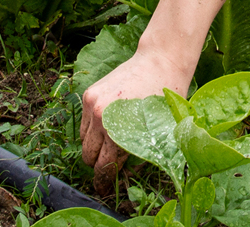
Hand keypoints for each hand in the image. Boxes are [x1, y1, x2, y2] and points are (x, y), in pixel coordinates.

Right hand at [80, 45, 197, 188]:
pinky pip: (84, 122)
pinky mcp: (89, 94)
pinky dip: (93, 128)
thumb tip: (128, 173)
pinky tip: (108, 124)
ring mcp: (93, 105)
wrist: (160, 61)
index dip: (104, 181)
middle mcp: (102, 119)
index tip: (104, 188)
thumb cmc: (166, 98)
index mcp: (120, 132)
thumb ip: (143, 155)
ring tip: (110, 143)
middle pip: (89, 156)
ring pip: (84, 140)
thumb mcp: (161, 132)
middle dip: (98, 164)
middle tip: (109, 166)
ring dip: (94, 146)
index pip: (104, 167)